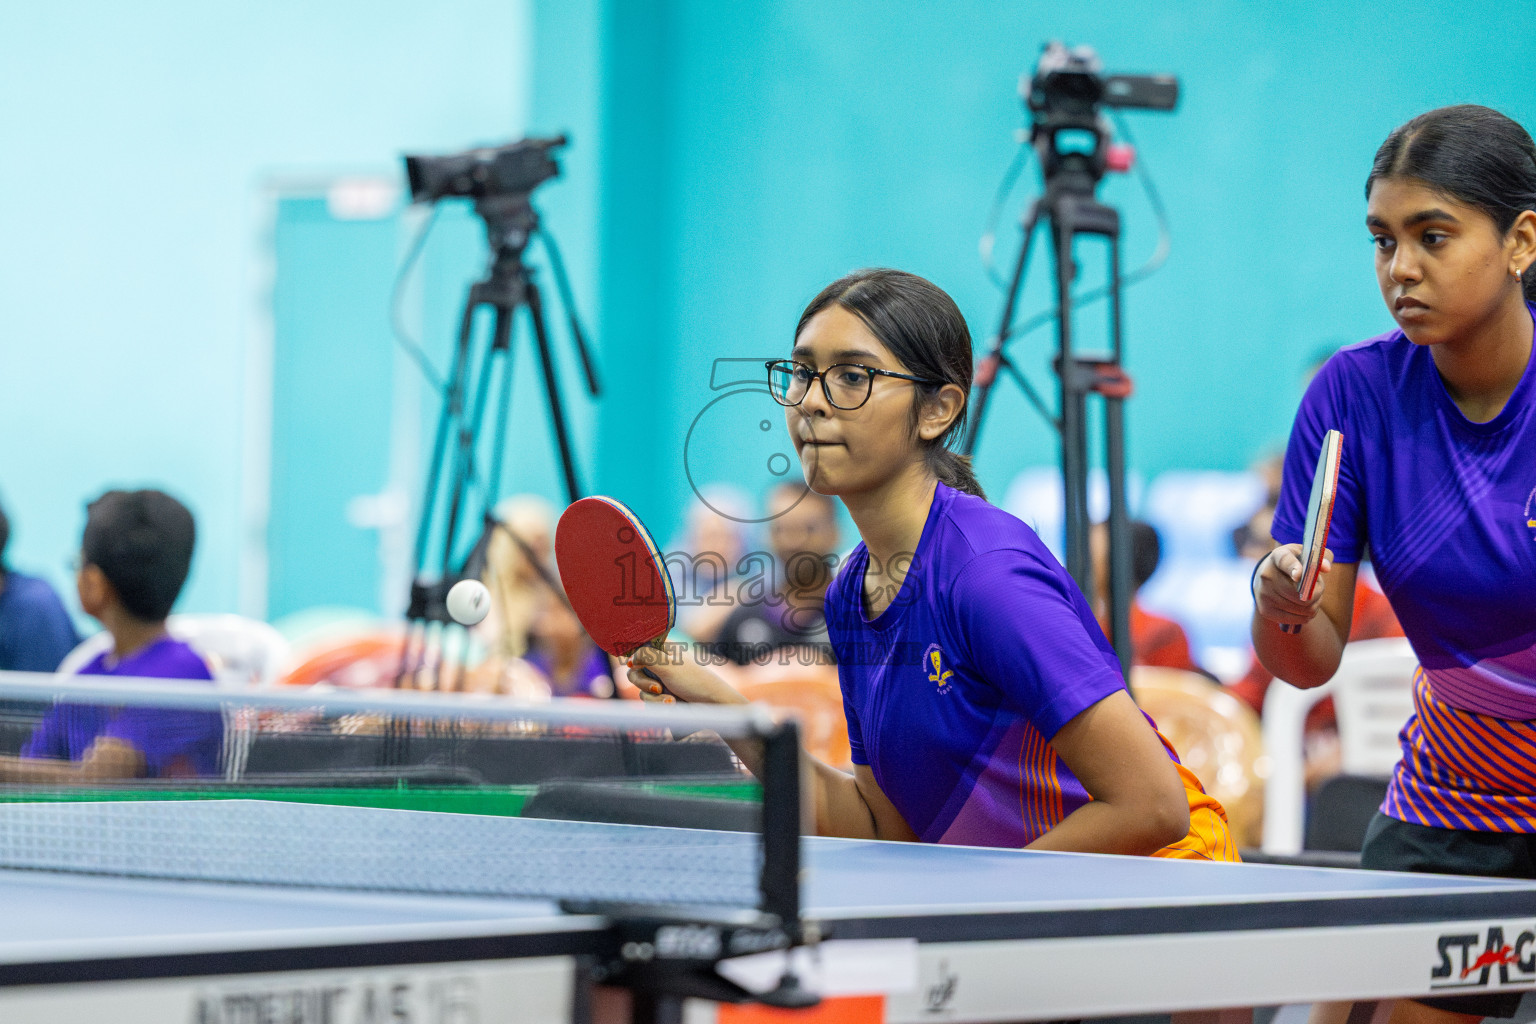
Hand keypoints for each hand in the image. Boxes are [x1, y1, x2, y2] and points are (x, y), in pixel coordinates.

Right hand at [626, 644, 746, 706]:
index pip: (640, 649)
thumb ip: (646, 657)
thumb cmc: (694, 682)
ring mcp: (662, 684)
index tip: (632, 665)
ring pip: (642, 691)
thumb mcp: (669, 665)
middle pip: (635, 673)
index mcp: (663, 651)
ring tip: (672, 701)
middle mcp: (661, 666)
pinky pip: (650, 703)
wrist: (712, 706)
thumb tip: (630, 659)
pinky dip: (660, 705)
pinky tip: (673, 705)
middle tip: (657, 688)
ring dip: (655, 698)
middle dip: (644, 683)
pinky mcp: (663, 700)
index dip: (634, 658)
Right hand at [1252, 543, 1332, 630]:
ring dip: (1314, 604)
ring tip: (1313, 598)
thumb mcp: (1307, 555)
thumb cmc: (1294, 565)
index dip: (1294, 569)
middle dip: (1317, 593)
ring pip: (1302, 607)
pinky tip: (1306, 608)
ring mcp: (1264, 594)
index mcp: (1278, 556)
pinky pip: (1296, 619)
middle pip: (1301, 593)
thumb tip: (1326, 568)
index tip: (1299, 575)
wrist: (1267, 577)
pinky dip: (1307, 616)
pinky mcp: (1265, 610)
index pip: (1286, 562)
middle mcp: (1267, 575)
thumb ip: (1321, 557)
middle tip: (1318, 588)